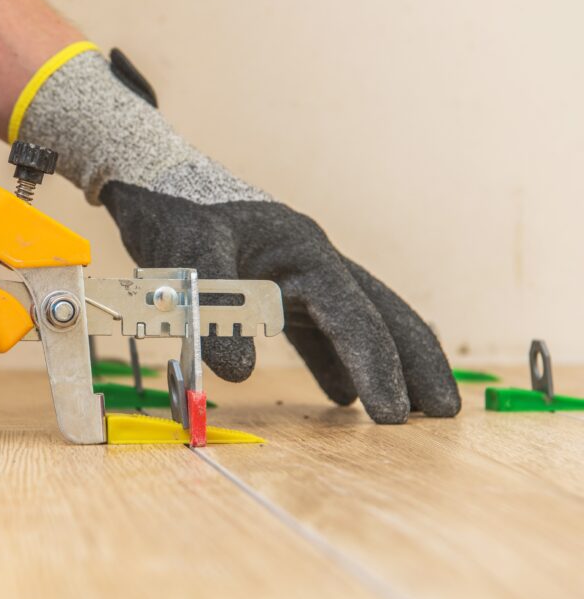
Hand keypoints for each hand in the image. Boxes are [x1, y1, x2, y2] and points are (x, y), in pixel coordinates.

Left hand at [101, 182, 459, 422]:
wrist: (153, 184)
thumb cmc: (175, 212)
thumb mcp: (190, 259)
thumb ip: (214, 312)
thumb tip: (236, 375)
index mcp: (306, 251)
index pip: (355, 316)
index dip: (377, 366)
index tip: (391, 413)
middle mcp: (313, 263)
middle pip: (380, 314)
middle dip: (414, 362)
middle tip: (445, 411)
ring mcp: (297, 276)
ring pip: (354, 323)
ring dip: (379, 365)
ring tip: (408, 410)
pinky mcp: (275, 288)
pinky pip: (317, 330)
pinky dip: (332, 360)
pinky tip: (340, 394)